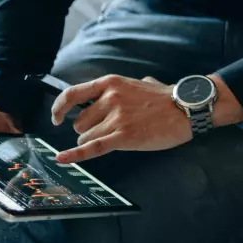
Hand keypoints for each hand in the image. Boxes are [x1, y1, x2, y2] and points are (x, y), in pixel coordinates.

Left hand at [51, 75, 190, 163]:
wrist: (185, 108)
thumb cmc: (166, 98)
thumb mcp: (139, 83)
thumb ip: (124, 88)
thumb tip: (122, 91)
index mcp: (111, 83)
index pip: (72, 94)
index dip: (59, 107)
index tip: (56, 117)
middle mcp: (109, 99)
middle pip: (79, 123)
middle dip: (89, 130)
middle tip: (109, 130)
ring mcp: (116, 118)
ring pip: (86, 137)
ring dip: (96, 141)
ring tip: (118, 137)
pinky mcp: (123, 137)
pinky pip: (93, 148)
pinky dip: (75, 155)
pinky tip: (63, 159)